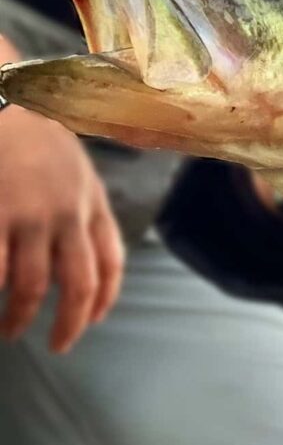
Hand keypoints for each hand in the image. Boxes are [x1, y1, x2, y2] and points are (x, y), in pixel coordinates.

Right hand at [0, 37, 123, 352]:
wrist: (4, 99)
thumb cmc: (31, 131)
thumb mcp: (74, 165)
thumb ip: (81, 203)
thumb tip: (81, 245)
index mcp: (91, 201)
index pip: (110, 260)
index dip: (104, 296)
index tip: (93, 319)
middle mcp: (68, 213)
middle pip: (80, 282)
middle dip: (70, 322)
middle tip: (57, 346)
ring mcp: (30, 215)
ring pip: (34, 286)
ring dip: (22, 316)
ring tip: (9, 330)